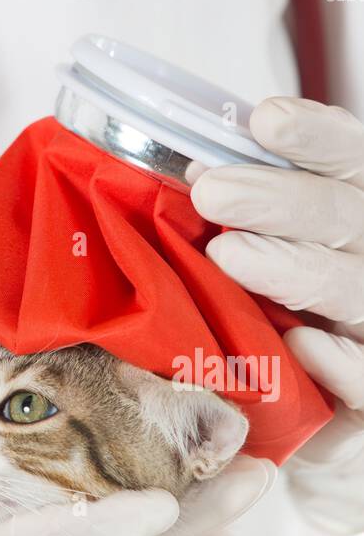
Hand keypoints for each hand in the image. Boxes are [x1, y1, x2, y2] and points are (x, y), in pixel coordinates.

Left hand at [191, 97, 363, 534]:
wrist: (317, 416)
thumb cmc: (277, 314)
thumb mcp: (270, 249)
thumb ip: (247, 210)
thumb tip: (187, 171)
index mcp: (355, 213)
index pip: (352, 158)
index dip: (316, 137)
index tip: (263, 119)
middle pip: (348, 216)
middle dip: (281, 198)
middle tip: (211, 190)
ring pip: (355, 288)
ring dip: (295, 268)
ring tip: (228, 254)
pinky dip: (340, 362)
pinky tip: (301, 342)